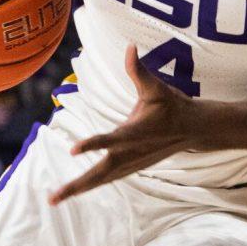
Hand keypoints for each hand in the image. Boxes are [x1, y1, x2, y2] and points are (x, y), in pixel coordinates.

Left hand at [49, 44, 197, 204]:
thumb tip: (129, 46)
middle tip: (52, 198)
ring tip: (54, 199)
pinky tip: (75, 191)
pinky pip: (107, 178)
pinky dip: (90, 186)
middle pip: (100, 172)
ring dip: (78, 189)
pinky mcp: (133, 167)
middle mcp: (132, 152)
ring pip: (101, 179)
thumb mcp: (156, 87)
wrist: (193, 130)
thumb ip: (137, 70)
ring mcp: (132, 163)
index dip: (93, 144)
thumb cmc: (172, 105)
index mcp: (136, 132)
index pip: (112, 139)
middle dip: (76, 185)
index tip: (73, 150)